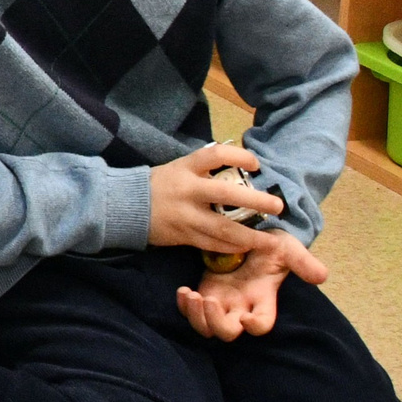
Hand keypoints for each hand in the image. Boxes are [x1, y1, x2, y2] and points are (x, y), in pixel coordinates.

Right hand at [149, 141, 284, 255]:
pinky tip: (246, 247)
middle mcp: (187, 190)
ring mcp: (185, 215)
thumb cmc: (158, 185)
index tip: (256, 164)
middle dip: (256, 201)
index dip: (239, 156)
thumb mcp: (178, 169)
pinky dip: (232, 247)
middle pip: (226, 194)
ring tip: (271, 242)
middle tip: (278, 206)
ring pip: (223, 228)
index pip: (215, 155)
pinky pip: (213, 244)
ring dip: (250, 236)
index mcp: (185, 168)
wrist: (124, 206)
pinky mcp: (183, 235)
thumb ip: (204, 170)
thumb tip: (238, 169)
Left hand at [178, 228, 326, 340]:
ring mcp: (221, 301)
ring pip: (206, 327)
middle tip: (209, 301)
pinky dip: (183, 306)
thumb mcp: (288, 249)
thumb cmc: (271, 244)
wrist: (248, 232)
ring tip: (192, 295)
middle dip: (216, 323)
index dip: (254, 326)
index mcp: (262, 300)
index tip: (245, 315)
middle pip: (227, 332)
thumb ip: (303, 262)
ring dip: (196, 317)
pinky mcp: (204, 292)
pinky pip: (190, 311)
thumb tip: (321, 276)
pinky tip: (183, 291)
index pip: (261, 324)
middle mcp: (241, 306)